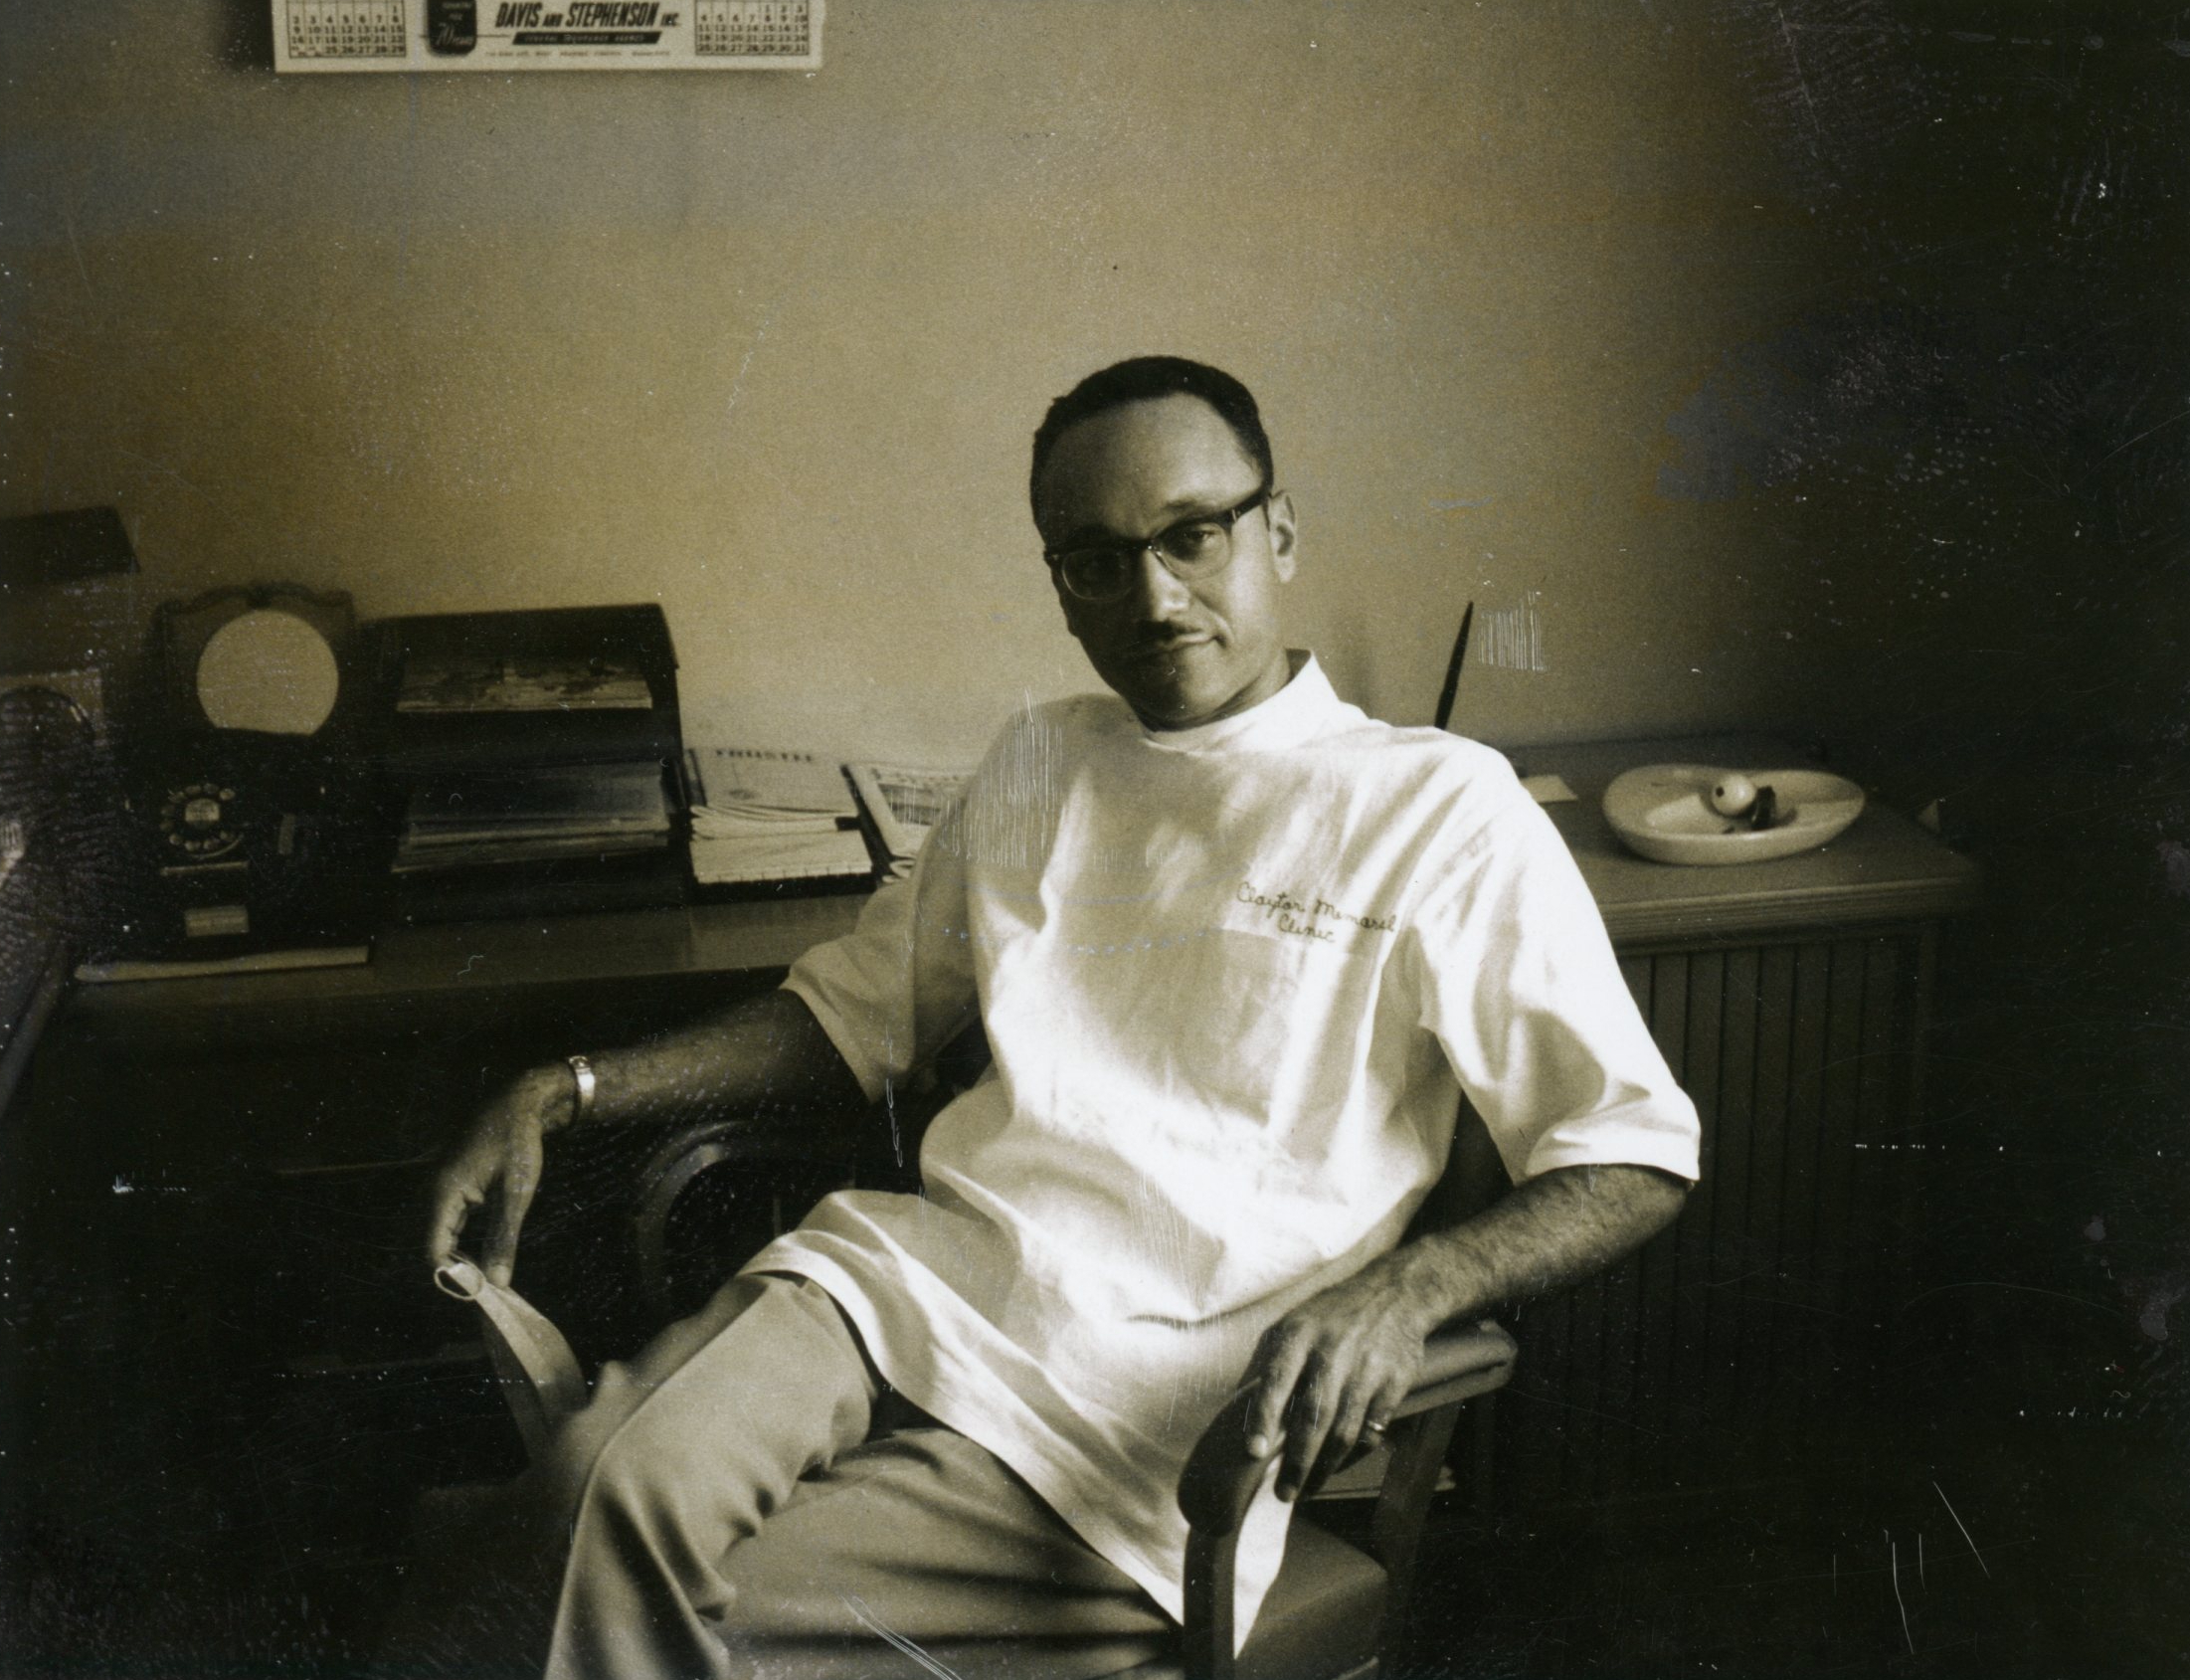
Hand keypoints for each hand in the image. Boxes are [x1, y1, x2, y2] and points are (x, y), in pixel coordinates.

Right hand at [425, 1064, 571, 1287]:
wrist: (517, 1104)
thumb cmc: (517, 1143)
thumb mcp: (516, 1194)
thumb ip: (504, 1238)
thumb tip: (497, 1282)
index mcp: (442, 1194)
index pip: (432, 1251)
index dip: (452, 1277)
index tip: (479, 1293)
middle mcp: (433, 1193)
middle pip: (433, 1245)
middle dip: (456, 1270)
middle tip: (488, 1289)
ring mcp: (439, 1188)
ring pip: (441, 1234)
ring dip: (460, 1256)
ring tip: (488, 1276)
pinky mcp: (450, 1187)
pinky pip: (449, 1221)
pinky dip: (463, 1240)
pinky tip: (484, 1252)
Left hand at [1241, 1255, 1432, 1501]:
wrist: (1395, 1293)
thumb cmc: (1330, 1316)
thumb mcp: (1291, 1324)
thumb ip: (1265, 1366)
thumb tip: (1235, 1412)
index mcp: (1298, 1335)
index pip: (1276, 1380)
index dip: (1263, 1418)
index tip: (1253, 1452)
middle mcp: (1331, 1352)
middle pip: (1313, 1419)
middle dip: (1297, 1463)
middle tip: (1284, 1493)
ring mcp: (1365, 1370)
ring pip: (1343, 1433)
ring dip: (1323, 1468)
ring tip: (1308, 1488)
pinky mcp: (1393, 1384)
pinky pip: (1370, 1432)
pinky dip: (1352, 1456)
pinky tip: (1336, 1465)